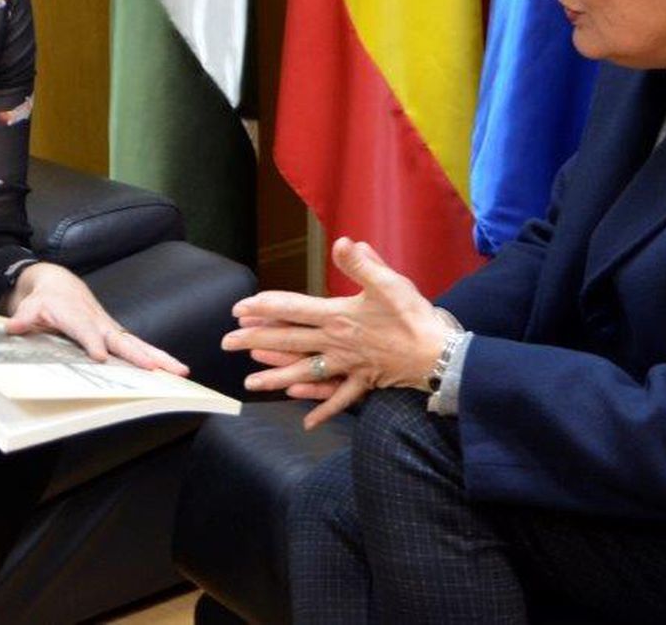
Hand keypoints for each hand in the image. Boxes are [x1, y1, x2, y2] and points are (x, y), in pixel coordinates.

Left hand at [4, 263, 188, 375]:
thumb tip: (14, 326)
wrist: (61, 285)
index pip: (85, 331)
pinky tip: (174, 370)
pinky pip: (138, 347)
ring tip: (180, 370)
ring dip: (159, 358)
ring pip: (137, 344)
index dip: (92, 342)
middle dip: (140, 354)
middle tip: (157, 368)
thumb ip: (24, 317)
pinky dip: (157, 359)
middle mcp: (99, 323)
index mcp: (76, 316)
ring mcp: (111, 330)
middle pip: (122, 340)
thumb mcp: (30, 307)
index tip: (101, 357)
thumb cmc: (46, 300)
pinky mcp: (117, 336)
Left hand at [222, 237, 448, 428]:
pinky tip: (306, 422)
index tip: (239, 308)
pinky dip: (322, 409)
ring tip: (250, 383)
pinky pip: (338, 398)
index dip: (264, 307)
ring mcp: (347, 366)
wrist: (438, 354)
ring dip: (275, 378)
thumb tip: (342, 242)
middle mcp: (336, 343)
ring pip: (304, 373)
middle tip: (226, 342)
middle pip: (288, 342)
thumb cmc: (414, 316)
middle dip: (255, 341)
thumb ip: (362, 264)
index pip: (292, 310)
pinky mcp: (362, 381)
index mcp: (338, 317)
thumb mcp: (389, 283)